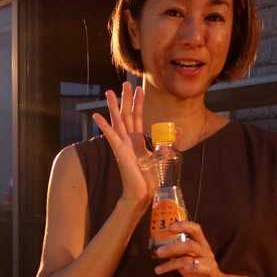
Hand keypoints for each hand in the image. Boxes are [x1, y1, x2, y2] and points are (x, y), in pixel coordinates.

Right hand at [90, 82, 158, 212]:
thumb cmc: (150, 178)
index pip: (137, 117)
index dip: (138, 102)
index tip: (139, 89)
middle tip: (125, 83)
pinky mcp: (119, 151)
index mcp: (138, 141)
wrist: (143, 193)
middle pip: (126, 114)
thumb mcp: (162, 155)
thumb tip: (180, 129)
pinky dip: (103, 126)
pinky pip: (110, 136)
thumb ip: (169, 141)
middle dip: (126, 98)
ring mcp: (122, 145)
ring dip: (113, 106)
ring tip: (109, 92)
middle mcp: (128, 140)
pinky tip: (96, 116)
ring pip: (117, 121)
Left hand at [154, 221, 233, 276]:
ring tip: (160, 268)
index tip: (171, 226)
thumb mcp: (188, 260)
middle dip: (173, 247)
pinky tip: (185, 270)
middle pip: (190, 244)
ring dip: (173, 263)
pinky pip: (203, 269)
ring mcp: (209, 262)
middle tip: (159, 252)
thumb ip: (178, 254)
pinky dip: (194, 268)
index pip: (195, 229)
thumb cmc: (198, 272)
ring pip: (191, 258)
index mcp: (201, 245)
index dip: (184, 225)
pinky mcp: (211, 273)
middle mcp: (205, 251)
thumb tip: (159, 249)